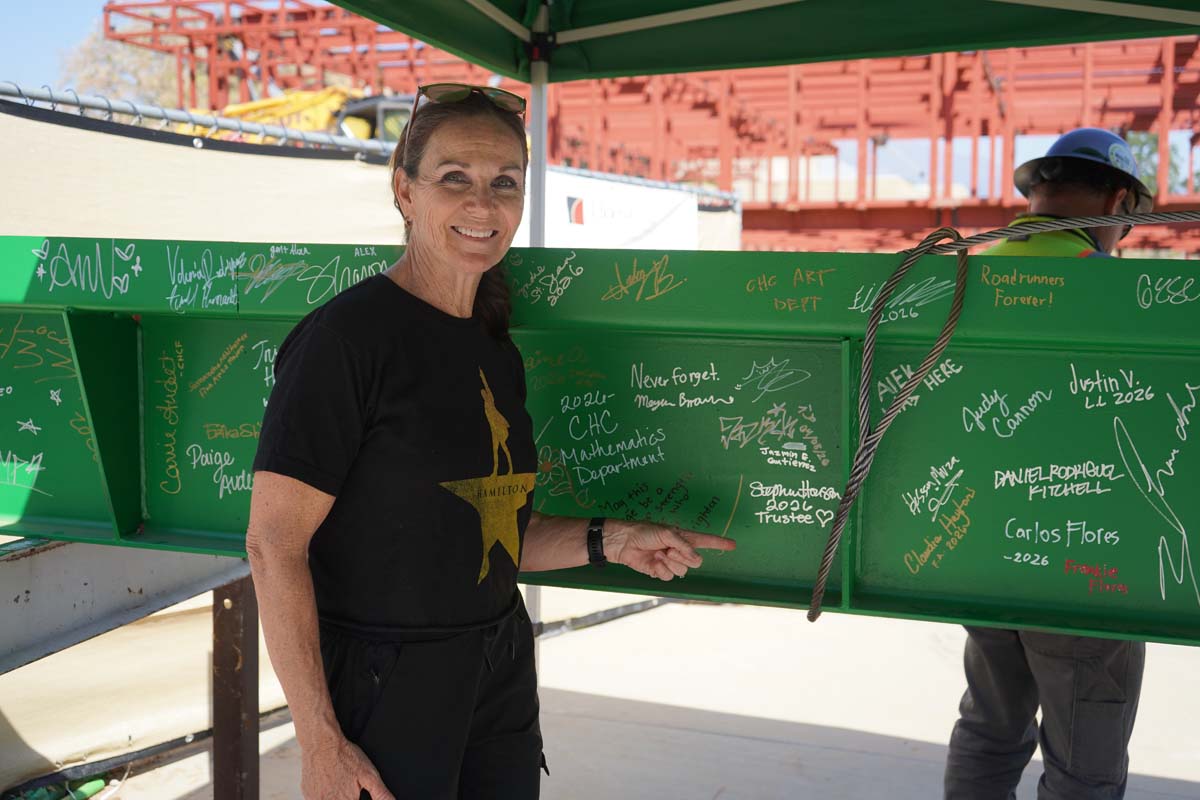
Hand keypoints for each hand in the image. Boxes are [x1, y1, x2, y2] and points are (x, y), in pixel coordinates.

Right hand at [301, 732, 394, 799]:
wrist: (322, 743)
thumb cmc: (346, 757)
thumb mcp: (369, 775)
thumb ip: (381, 794)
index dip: (358, 798)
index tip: (357, 794)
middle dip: (347, 796)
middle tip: (348, 785)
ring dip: (336, 795)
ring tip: (339, 782)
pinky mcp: (307, 793)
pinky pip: (317, 798)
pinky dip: (324, 794)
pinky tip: (329, 782)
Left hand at [604, 520, 735, 580]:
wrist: (624, 542)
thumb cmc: (644, 531)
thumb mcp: (667, 533)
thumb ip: (684, 545)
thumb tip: (696, 560)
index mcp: (683, 538)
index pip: (706, 541)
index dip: (720, 543)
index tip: (733, 544)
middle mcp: (679, 550)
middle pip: (696, 562)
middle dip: (683, 556)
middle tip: (669, 549)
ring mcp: (670, 562)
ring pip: (683, 571)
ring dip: (671, 563)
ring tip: (658, 554)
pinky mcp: (660, 571)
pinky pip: (669, 577)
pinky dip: (662, 570)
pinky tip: (654, 562)